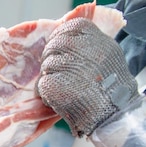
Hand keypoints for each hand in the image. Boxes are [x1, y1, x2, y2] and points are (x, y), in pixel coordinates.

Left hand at [36, 18, 138, 136]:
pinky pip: (42, 83)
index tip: (59, 46)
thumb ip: (87, 45)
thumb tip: (63, 39)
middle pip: (54, 45)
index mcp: (94, 39)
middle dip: (52, 57)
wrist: (111, 113)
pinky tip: (60, 99)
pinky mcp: (52, 83)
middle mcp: (79, 49)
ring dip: (51, 77)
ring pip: (46, 65)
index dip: (61, 36)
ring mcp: (65, 66)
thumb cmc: (110, 87)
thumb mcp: (107, 55)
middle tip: (59, 72)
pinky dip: (47, 92)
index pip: (69, 28)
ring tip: (66, 89)